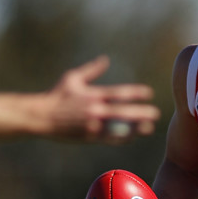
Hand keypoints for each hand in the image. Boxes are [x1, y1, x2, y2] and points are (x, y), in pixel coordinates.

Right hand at [44, 56, 160, 140]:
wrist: (41, 116)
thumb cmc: (57, 96)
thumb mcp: (72, 78)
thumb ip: (91, 70)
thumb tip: (105, 59)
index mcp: (93, 95)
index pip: (118, 92)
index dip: (135, 93)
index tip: (149, 93)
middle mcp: (95, 110)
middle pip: (122, 111)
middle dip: (141, 113)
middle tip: (156, 113)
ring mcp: (92, 125)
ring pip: (119, 127)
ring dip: (135, 128)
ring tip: (149, 128)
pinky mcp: (88, 137)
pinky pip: (109, 139)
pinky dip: (122, 138)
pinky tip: (133, 137)